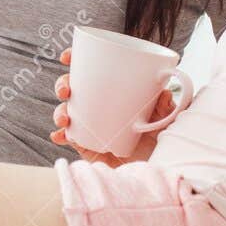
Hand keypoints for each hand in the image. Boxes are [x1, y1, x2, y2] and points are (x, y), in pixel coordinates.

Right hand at [50, 46, 172, 166]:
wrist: (155, 168)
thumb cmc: (160, 139)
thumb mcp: (166, 120)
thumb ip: (166, 107)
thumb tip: (164, 93)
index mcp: (112, 91)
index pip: (91, 70)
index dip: (75, 59)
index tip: (68, 57)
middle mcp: (97, 106)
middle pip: (72, 89)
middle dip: (62, 85)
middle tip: (66, 90)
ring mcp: (89, 125)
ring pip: (66, 112)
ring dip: (59, 112)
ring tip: (64, 118)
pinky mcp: (86, 145)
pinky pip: (68, 138)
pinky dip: (60, 135)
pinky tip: (59, 135)